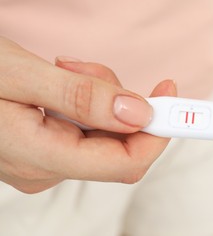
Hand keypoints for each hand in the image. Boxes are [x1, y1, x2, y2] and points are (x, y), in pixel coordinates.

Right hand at [0, 37, 175, 192]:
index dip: (157, 132)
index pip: (125, 162)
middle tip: (88, 68)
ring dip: (99, 95)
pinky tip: (61, 80)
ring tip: (63, 68)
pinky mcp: (45, 144)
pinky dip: (87, 100)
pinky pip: (86, 126)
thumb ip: (80, 98)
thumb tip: (138, 113)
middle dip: (120, 102)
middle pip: (117, 144)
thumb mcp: (18, 74)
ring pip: (103, 131)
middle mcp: (46, 167)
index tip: (172, 96)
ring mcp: (45, 159)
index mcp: (40, 157)